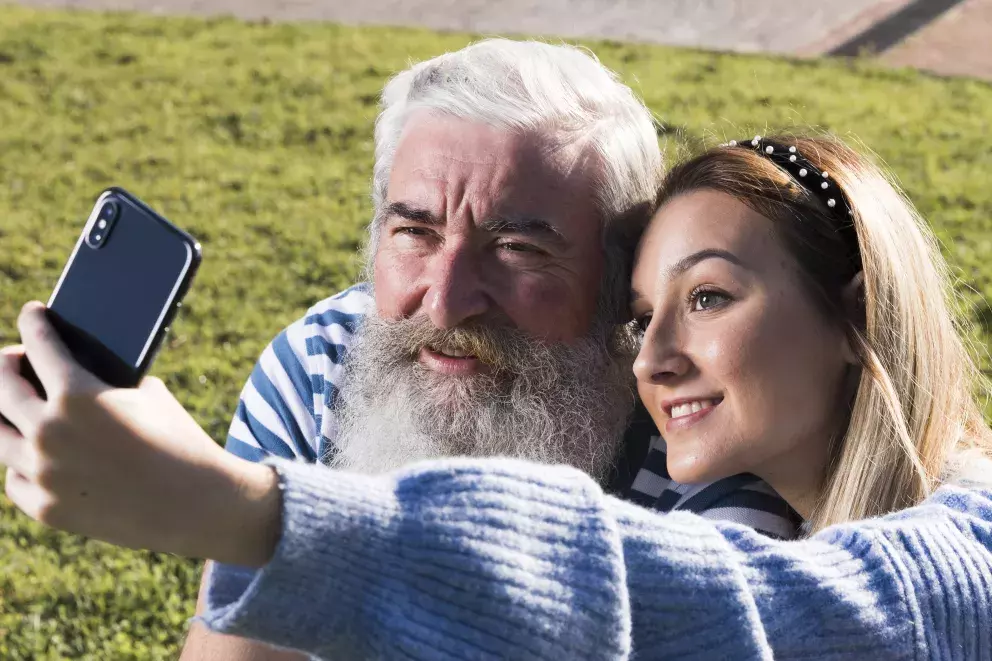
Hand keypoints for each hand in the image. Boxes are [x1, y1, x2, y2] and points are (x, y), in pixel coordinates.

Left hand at [0, 302, 281, 566]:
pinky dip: (24, 464)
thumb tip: (67, 373)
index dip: (33, 322)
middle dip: (6, 364)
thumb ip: (101, 383)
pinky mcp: (46, 508)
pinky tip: (34, 454)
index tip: (32, 312)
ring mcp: (43, 474)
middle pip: (1, 387)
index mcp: (77, 395)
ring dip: (7, 416)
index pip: (39, 344)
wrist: (198, 504)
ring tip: (16, 407)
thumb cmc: (178, 442)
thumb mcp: (146, 396)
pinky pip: (16, 478)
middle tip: (16, 358)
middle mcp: (49, 432)